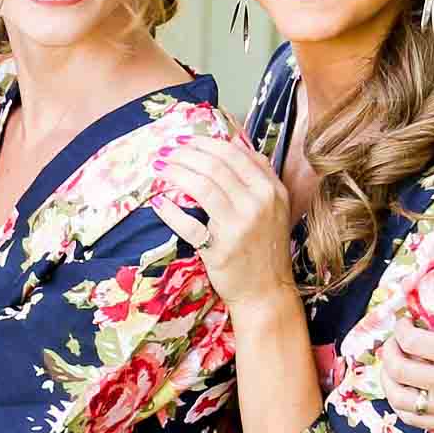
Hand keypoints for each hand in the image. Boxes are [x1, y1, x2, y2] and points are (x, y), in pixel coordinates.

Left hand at [150, 132, 300, 319]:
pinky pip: (188, 224)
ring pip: (202, 187)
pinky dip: (170, 211)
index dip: (205, 143)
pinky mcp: (220, 249)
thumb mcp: (274, 206)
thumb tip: (233, 140)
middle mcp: (258, 204)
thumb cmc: (265, 247)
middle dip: (185, 154)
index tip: (185, 140)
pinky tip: (159, 202)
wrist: (267, 292)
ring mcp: (240, 227)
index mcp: (271, 189)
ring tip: (159, 168)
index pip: (234, 154)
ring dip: (175, 173)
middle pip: (215, 166)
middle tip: (166, 152)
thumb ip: (258, 175)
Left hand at [385, 291, 433, 432]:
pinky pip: (413, 418)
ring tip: (393, 362)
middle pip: (400, 369)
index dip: (401, 328)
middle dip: (390, 349)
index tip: (405, 320)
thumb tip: (431, 302)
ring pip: (399, 398)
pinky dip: (399, 401)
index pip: (413, 342)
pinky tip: (403, 385)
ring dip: (387, 377)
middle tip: (395, 339)